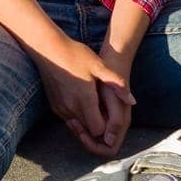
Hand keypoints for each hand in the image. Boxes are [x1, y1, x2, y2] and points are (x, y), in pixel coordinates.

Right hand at [34, 38, 136, 158]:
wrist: (48, 49)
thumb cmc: (75, 55)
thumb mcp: (99, 65)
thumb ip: (117, 83)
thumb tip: (132, 101)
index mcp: (85, 99)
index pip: (98, 130)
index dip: (107, 126)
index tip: (112, 115)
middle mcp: (71, 108)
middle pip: (89, 131)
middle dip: (99, 127)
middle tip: (107, 114)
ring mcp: (61, 109)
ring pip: (78, 128)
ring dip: (88, 123)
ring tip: (97, 109)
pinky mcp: (54, 107)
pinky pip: (69, 121)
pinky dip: (78, 118)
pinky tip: (84, 105)